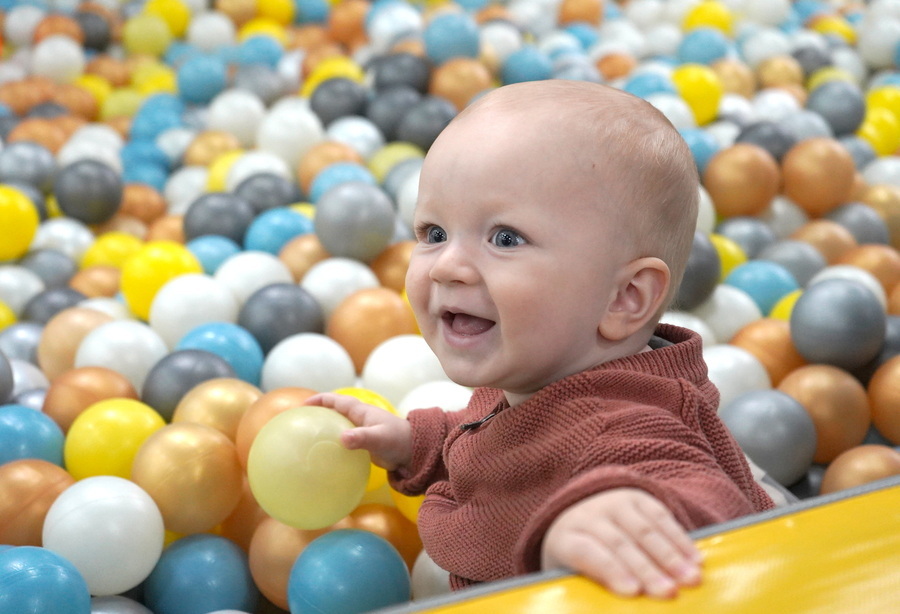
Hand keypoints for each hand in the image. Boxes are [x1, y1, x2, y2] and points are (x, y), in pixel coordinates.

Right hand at [305, 393, 412, 470]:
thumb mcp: (379, 438)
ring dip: (326, 428)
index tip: (304, 404)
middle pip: (335, 411)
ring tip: (309, 438)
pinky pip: (344, 441)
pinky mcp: (364, 444)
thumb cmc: (398, 440)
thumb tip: (343, 438)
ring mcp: (361, 431)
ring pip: (339, 426)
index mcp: (361, 412)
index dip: (321, 400)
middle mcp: (359, 419)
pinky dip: (334, 444)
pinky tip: (326, 456)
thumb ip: (362, 438)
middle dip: (320, 412)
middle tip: (302, 420)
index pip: (337, 401)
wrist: (414, 452)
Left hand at [541, 488, 701, 598]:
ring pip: (644, 529)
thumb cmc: (579, 559)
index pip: (586, 552)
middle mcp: (588, 515)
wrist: (581, 513)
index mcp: (566, 538)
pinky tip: (694, 559)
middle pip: (619, 542)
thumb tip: (614, 606)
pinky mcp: (636, 497)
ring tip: (691, 579)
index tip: (632, 592)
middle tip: (668, 592)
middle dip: (647, 569)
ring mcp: (613, 502)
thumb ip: (593, 586)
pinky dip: (680, 539)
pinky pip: (660, 516)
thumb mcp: (572, 573)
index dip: (610, 570)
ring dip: (671, 556)